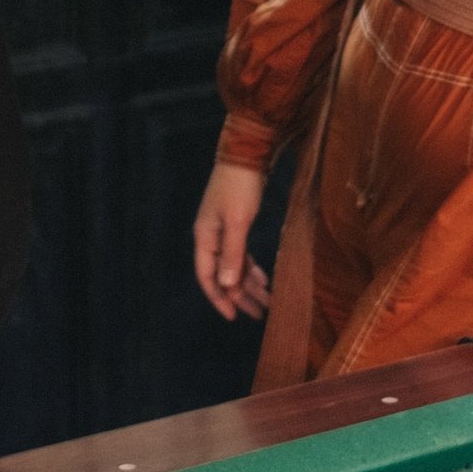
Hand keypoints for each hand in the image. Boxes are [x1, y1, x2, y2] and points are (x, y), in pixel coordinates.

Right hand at [192, 162, 272, 321]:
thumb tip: (226, 285)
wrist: (248, 154)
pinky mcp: (236, 224)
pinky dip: (252, 268)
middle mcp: (211, 237)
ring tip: (267, 302)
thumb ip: (232, 254)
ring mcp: (224, 231)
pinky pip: (242, 254)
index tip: (233, 317)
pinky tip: (264, 279)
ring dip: (249, 284)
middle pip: (223, 275)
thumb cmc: (240, 187)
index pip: (207, 277)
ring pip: (234, 266)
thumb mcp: (238, 222)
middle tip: (259, 315)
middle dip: (240, 296)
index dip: (219, 298)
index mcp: (205, 237)